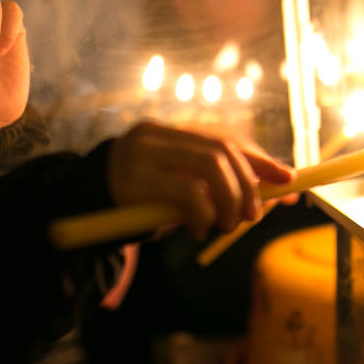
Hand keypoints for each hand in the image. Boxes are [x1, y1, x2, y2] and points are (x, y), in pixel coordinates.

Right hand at [106, 121, 294, 240]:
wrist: (75, 210)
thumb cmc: (134, 204)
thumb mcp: (175, 191)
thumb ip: (212, 188)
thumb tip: (273, 197)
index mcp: (168, 132)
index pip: (224, 138)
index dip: (259, 160)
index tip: (288, 180)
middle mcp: (156, 134)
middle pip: (221, 150)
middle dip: (247, 186)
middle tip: (252, 217)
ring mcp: (143, 153)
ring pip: (211, 166)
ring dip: (230, 201)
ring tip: (227, 226)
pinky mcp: (135, 180)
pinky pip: (190, 194)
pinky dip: (205, 216)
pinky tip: (198, 231)